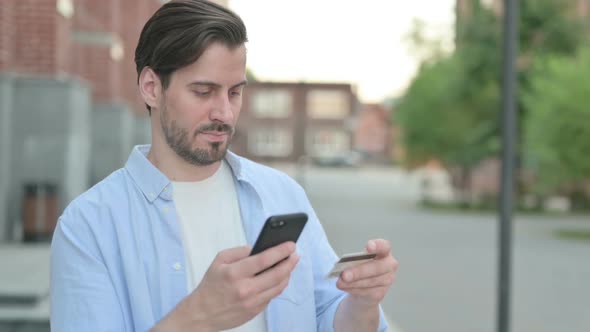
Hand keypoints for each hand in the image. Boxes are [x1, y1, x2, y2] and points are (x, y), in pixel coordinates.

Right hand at [153, 242, 298, 331]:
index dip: (280, 251)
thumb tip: (259, 248)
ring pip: (278, 286)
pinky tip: (279, 277)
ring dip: (287, 274)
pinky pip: (272, 296)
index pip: (264, 259)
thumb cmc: (211, 284)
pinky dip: (278, 285)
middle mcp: (245, 289)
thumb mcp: (219, 261)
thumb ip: (240, 251)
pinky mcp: (255, 311)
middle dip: (290, 262)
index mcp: (235, 273)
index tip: (291, 244)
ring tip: (289, 264)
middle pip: (277, 274)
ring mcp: (252, 302)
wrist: (202, 313)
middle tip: (295, 254)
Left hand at [336, 239, 397, 307]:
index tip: (368, 247)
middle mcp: (389, 265)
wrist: (364, 286)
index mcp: (384, 251)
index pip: (384, 246)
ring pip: (370, 281)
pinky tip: (345, 287)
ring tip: (340, 283)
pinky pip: (367, 291)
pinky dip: (354, 289)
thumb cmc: (361, 267)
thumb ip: (353, 261)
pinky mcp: (381, 292)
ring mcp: (387, 279)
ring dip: (353, 283)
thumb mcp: (357, 260)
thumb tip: (342, 267)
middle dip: (359, 271)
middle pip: (376, 267)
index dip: (378, 246)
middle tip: (344, 275)